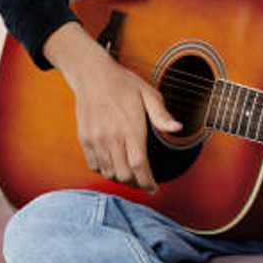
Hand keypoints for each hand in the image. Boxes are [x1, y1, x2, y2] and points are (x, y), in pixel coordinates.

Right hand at [44, 22, 181, 191]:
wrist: (92, 75)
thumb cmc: (123, 84)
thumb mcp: (148, 94)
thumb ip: (162, 115)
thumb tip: (177, 128)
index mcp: (131, 128)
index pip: (140, 166)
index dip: (147, 182)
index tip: (153, 188)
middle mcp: (112, 137)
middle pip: (124, 174)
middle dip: (136, 184)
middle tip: (144, 182)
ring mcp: (96, 139)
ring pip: (108, 172)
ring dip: (121, 179)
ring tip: (131, 177)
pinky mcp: (85, 139)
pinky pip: (94, 165)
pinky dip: (105, 171)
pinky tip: (114, 167)